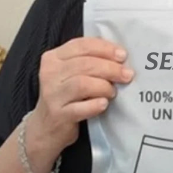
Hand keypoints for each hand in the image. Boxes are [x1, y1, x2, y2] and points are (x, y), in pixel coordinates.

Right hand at [29, 38, 133, 152]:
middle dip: (110, 68)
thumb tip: (119, 56)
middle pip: (84, 64)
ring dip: (104, 86)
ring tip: (112, 92)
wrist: (45, 127)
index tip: (122, 55)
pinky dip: (95, 105)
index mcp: (53, 58)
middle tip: (126, 75)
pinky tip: (103, 104)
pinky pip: (80, 108)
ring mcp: (52, 95)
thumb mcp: (70, 73)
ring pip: (82, 84)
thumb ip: (88, 60)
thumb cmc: (65, 95)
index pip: (81, 45)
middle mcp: (50, 74)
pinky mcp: (58, 115)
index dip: (105, 48)